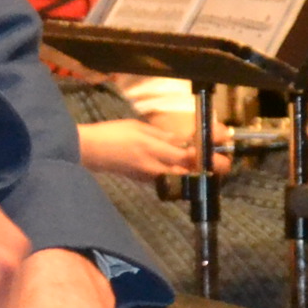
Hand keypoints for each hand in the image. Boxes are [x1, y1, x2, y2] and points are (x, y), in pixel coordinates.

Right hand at [75, 117, 215, 179]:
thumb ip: (163, 136)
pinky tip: (181, 168)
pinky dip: (179, 175)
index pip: (188, 157)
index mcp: (155, 150)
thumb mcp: (139, 128)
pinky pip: (167, 179)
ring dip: (194, 173)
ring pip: (180, 179)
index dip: (207, 157)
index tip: (221, 155)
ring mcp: (149, 176)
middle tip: (220, 164)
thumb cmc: (111, 134)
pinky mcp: (143, 180)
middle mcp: (155, 167)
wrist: (86, 151)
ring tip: (204, 165)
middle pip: (189, 174)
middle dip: (206, 170)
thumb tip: (184, 141)